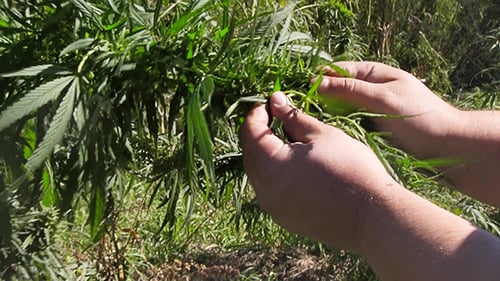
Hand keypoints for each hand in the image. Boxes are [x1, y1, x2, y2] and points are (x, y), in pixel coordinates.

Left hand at [239, 91, 397, 251]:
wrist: (373, 216)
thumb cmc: (351, 168)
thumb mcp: (322, 134)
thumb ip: (293, 117)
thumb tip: (275, 100)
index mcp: (270, 164)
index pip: (250, 130)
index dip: (259, 112)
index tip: (273, 102)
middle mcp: (263, 189)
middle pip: (250, 152)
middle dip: (260, 132)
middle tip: (281, 118)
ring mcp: (272, 207)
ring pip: (259, 173)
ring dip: (268, 154)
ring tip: (291, 142)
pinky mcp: (284, 218)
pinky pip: (270, 191)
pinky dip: (277, 175)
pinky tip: (297, 167)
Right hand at [316, 61, 499, 206]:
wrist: (447, 147)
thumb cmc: (418, 117)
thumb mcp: (382, 98)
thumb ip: (350, 90)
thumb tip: (317, 82)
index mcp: (374, 74)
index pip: (339, 70)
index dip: (320, 78)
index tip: (301, 91)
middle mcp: (370, 90)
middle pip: (337, 90)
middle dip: (320, 98)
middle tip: (300, 111)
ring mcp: (370, 111)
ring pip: (340, 109)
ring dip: (327, 115)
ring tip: (308, 125)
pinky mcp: (371, 130)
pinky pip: (348, 125)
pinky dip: (337, 128)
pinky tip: (325, 136)